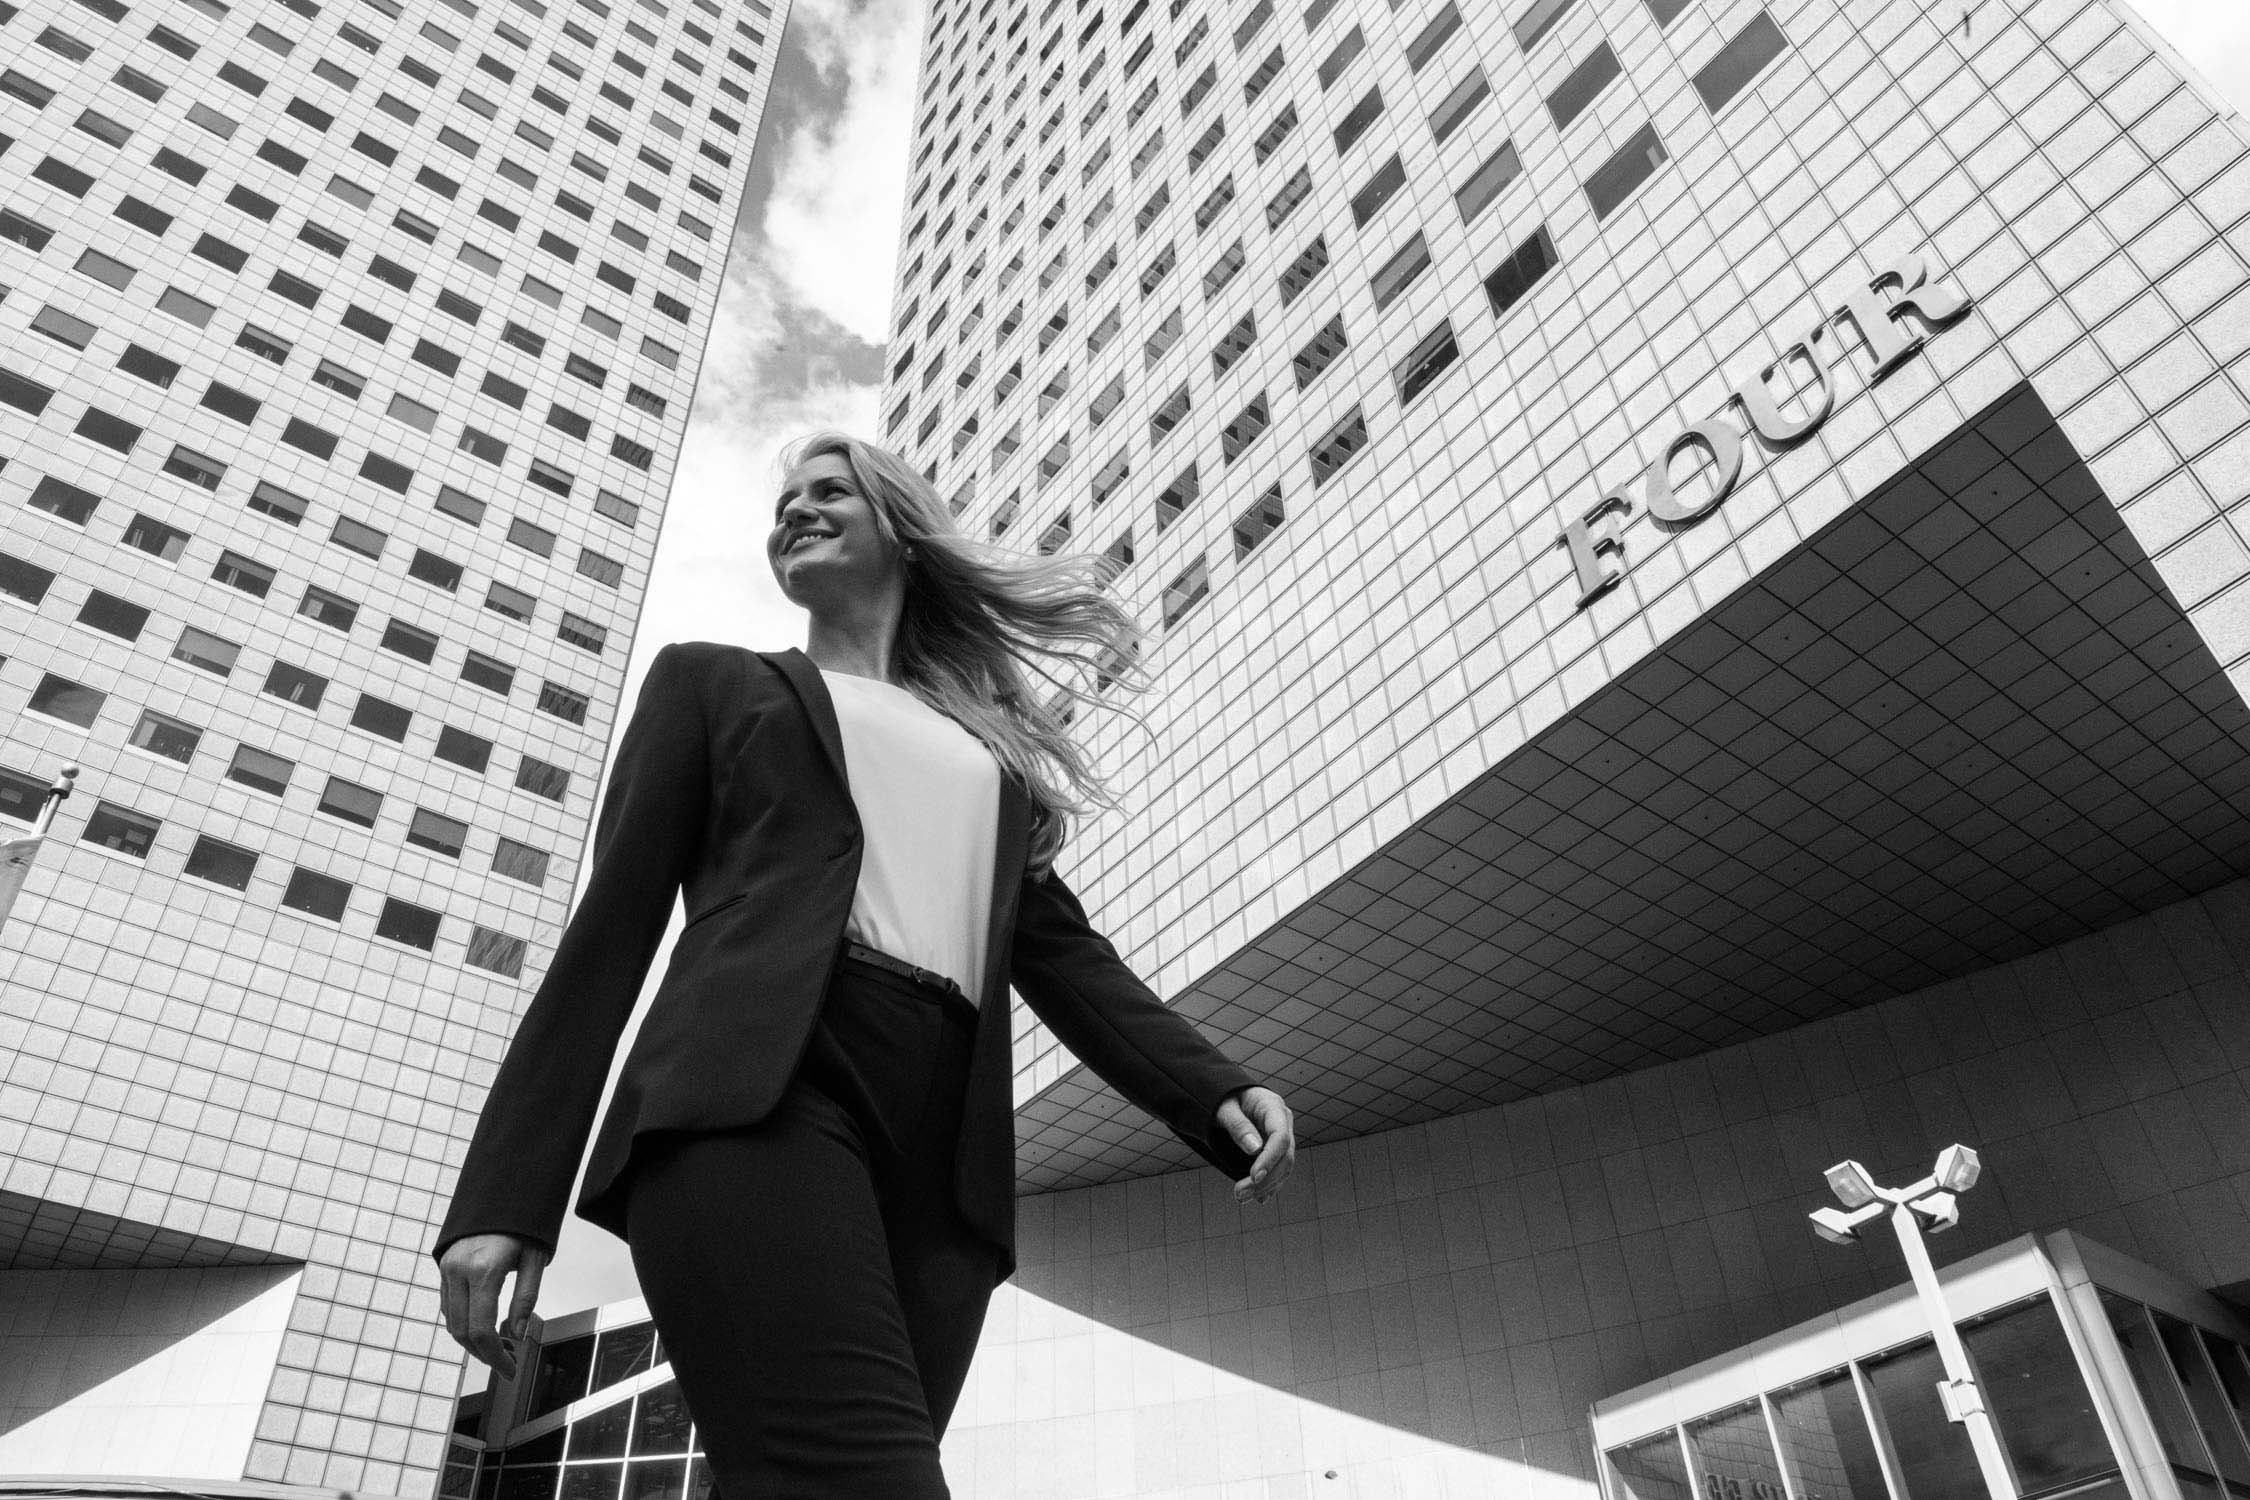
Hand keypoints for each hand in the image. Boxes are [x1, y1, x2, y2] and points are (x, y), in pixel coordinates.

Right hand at [438, 1232, 547, 1378]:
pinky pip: (449, 1304)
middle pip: (462, 1331)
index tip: (509, 1369)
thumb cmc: (524, 1221)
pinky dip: (463, 1321)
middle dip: (483, 1354)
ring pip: (452, 1320)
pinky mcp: (444, 1265)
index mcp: (484, 1269)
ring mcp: (447, 1267)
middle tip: (507, 1362)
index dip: (494, 1357)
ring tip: (500, 1345)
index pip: (481, 1330)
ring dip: (472, 1340)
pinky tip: (484, 1325)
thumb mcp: (536, 1258)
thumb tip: (517, 1334)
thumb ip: (526, 1299)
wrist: (503, 1189)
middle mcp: (459, 1270)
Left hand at [1216, 1085, 1294, 1205]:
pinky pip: (1278, 1169)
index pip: (1280, 1137)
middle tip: (1240, 1194)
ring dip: (1265, 1186)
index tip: (1254, 1177)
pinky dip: (1269, 1185)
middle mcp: (1283, 1122)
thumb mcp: (1223, 1108)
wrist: (1228, 1097)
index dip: (1269, 1159)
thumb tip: (1254, 1149)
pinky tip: (1258, 1198)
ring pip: (1283, 1167)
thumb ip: (1238, 1126)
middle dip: (1266, 1179)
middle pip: (1285, 1156)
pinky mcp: (1275, 1149)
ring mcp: (1282, 1136)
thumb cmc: (1224, 1098)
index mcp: (1273, 1107)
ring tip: (1241, 1197)